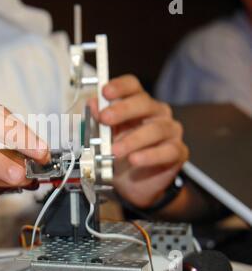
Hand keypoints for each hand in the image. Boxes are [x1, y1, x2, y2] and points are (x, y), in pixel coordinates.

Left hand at [88, 75, 188, 207]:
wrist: (132, 184)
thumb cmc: (120, 154)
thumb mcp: (104, 137)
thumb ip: (99, 120)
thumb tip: (92, 104)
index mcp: (137, 104)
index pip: (132, 87)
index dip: (119, 87)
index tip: (105, 92)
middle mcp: (156, 113)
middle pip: (144, 103)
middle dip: (123, 110)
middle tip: (105, 118)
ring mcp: (169, 131)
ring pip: (155, 129)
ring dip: (132, 139)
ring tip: (115, 150)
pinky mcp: (178, 151)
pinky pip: (167, 151)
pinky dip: (150, 156)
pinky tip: (135, 160)